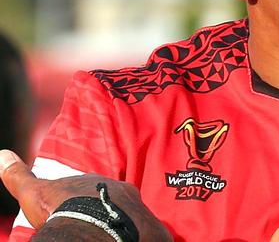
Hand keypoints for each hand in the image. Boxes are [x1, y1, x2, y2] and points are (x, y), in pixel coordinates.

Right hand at [0, 149, 171, 241]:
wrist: (88, 228)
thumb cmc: (62, 209)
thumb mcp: (36, 193)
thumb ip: (19, 175)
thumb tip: (1, 155)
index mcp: (103, 184)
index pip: (100, 192)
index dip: (92, 202)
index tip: (86, 213)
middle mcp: (127, 194)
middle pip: (121, 204)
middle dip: (113, 214)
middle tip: (100, 228)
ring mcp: (142, 212)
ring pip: (137, 220)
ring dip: (129, 229)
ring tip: (115, 237)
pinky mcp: (154, 233)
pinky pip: (153, 237)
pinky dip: (146, 240)